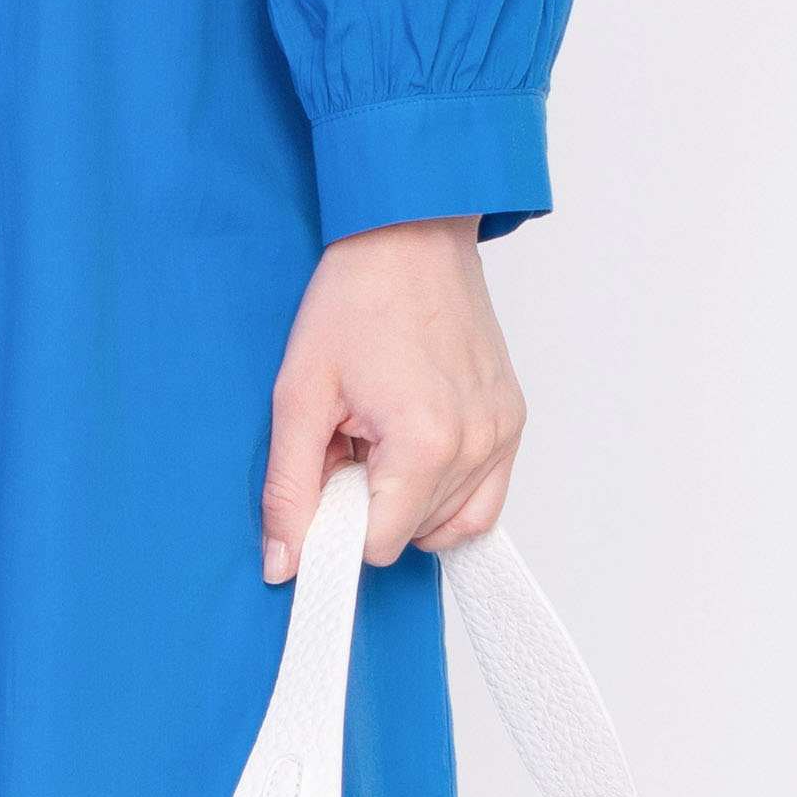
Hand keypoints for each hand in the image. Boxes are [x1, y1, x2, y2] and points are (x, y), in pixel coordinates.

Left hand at [260, 222, 523, 580]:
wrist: (410, 234)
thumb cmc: (356, 298)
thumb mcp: (299, 395)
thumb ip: (289, 489)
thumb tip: (283, 563)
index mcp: (425, 443)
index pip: (378, 545)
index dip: (337, 522)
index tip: (323, 477)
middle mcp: (477, 446)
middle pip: (413, 535)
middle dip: (370, 503)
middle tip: (350, 438)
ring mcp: (502, 435)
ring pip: (450, 524)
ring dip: (407, 498)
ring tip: (381, 435)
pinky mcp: (513, 422)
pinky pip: (483, 496)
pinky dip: (445, 491)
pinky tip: (413, 446)